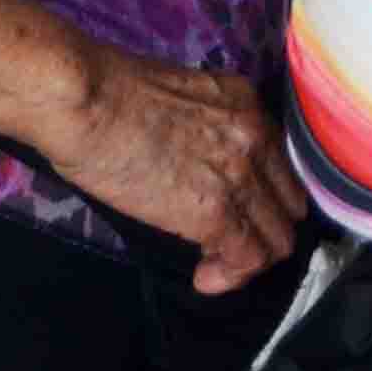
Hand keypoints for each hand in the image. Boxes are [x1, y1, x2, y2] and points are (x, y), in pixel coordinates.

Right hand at [35, 41, 307, 294]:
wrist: (84, 100)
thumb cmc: (107, 92)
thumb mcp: (179, 97)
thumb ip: (203, 127)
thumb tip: (194, 160)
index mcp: (246, 103)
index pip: (280, 165)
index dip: (262, 197)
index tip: (234, 213)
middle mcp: (256, 137)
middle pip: (287, 205)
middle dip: (262, 230)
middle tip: (226, 244)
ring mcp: (241, 175)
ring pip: (276, 240)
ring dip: (246, 261)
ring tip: (211, 266)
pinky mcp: (215, 212)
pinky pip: (246, 259)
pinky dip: (228, 278)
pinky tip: (202, 278)